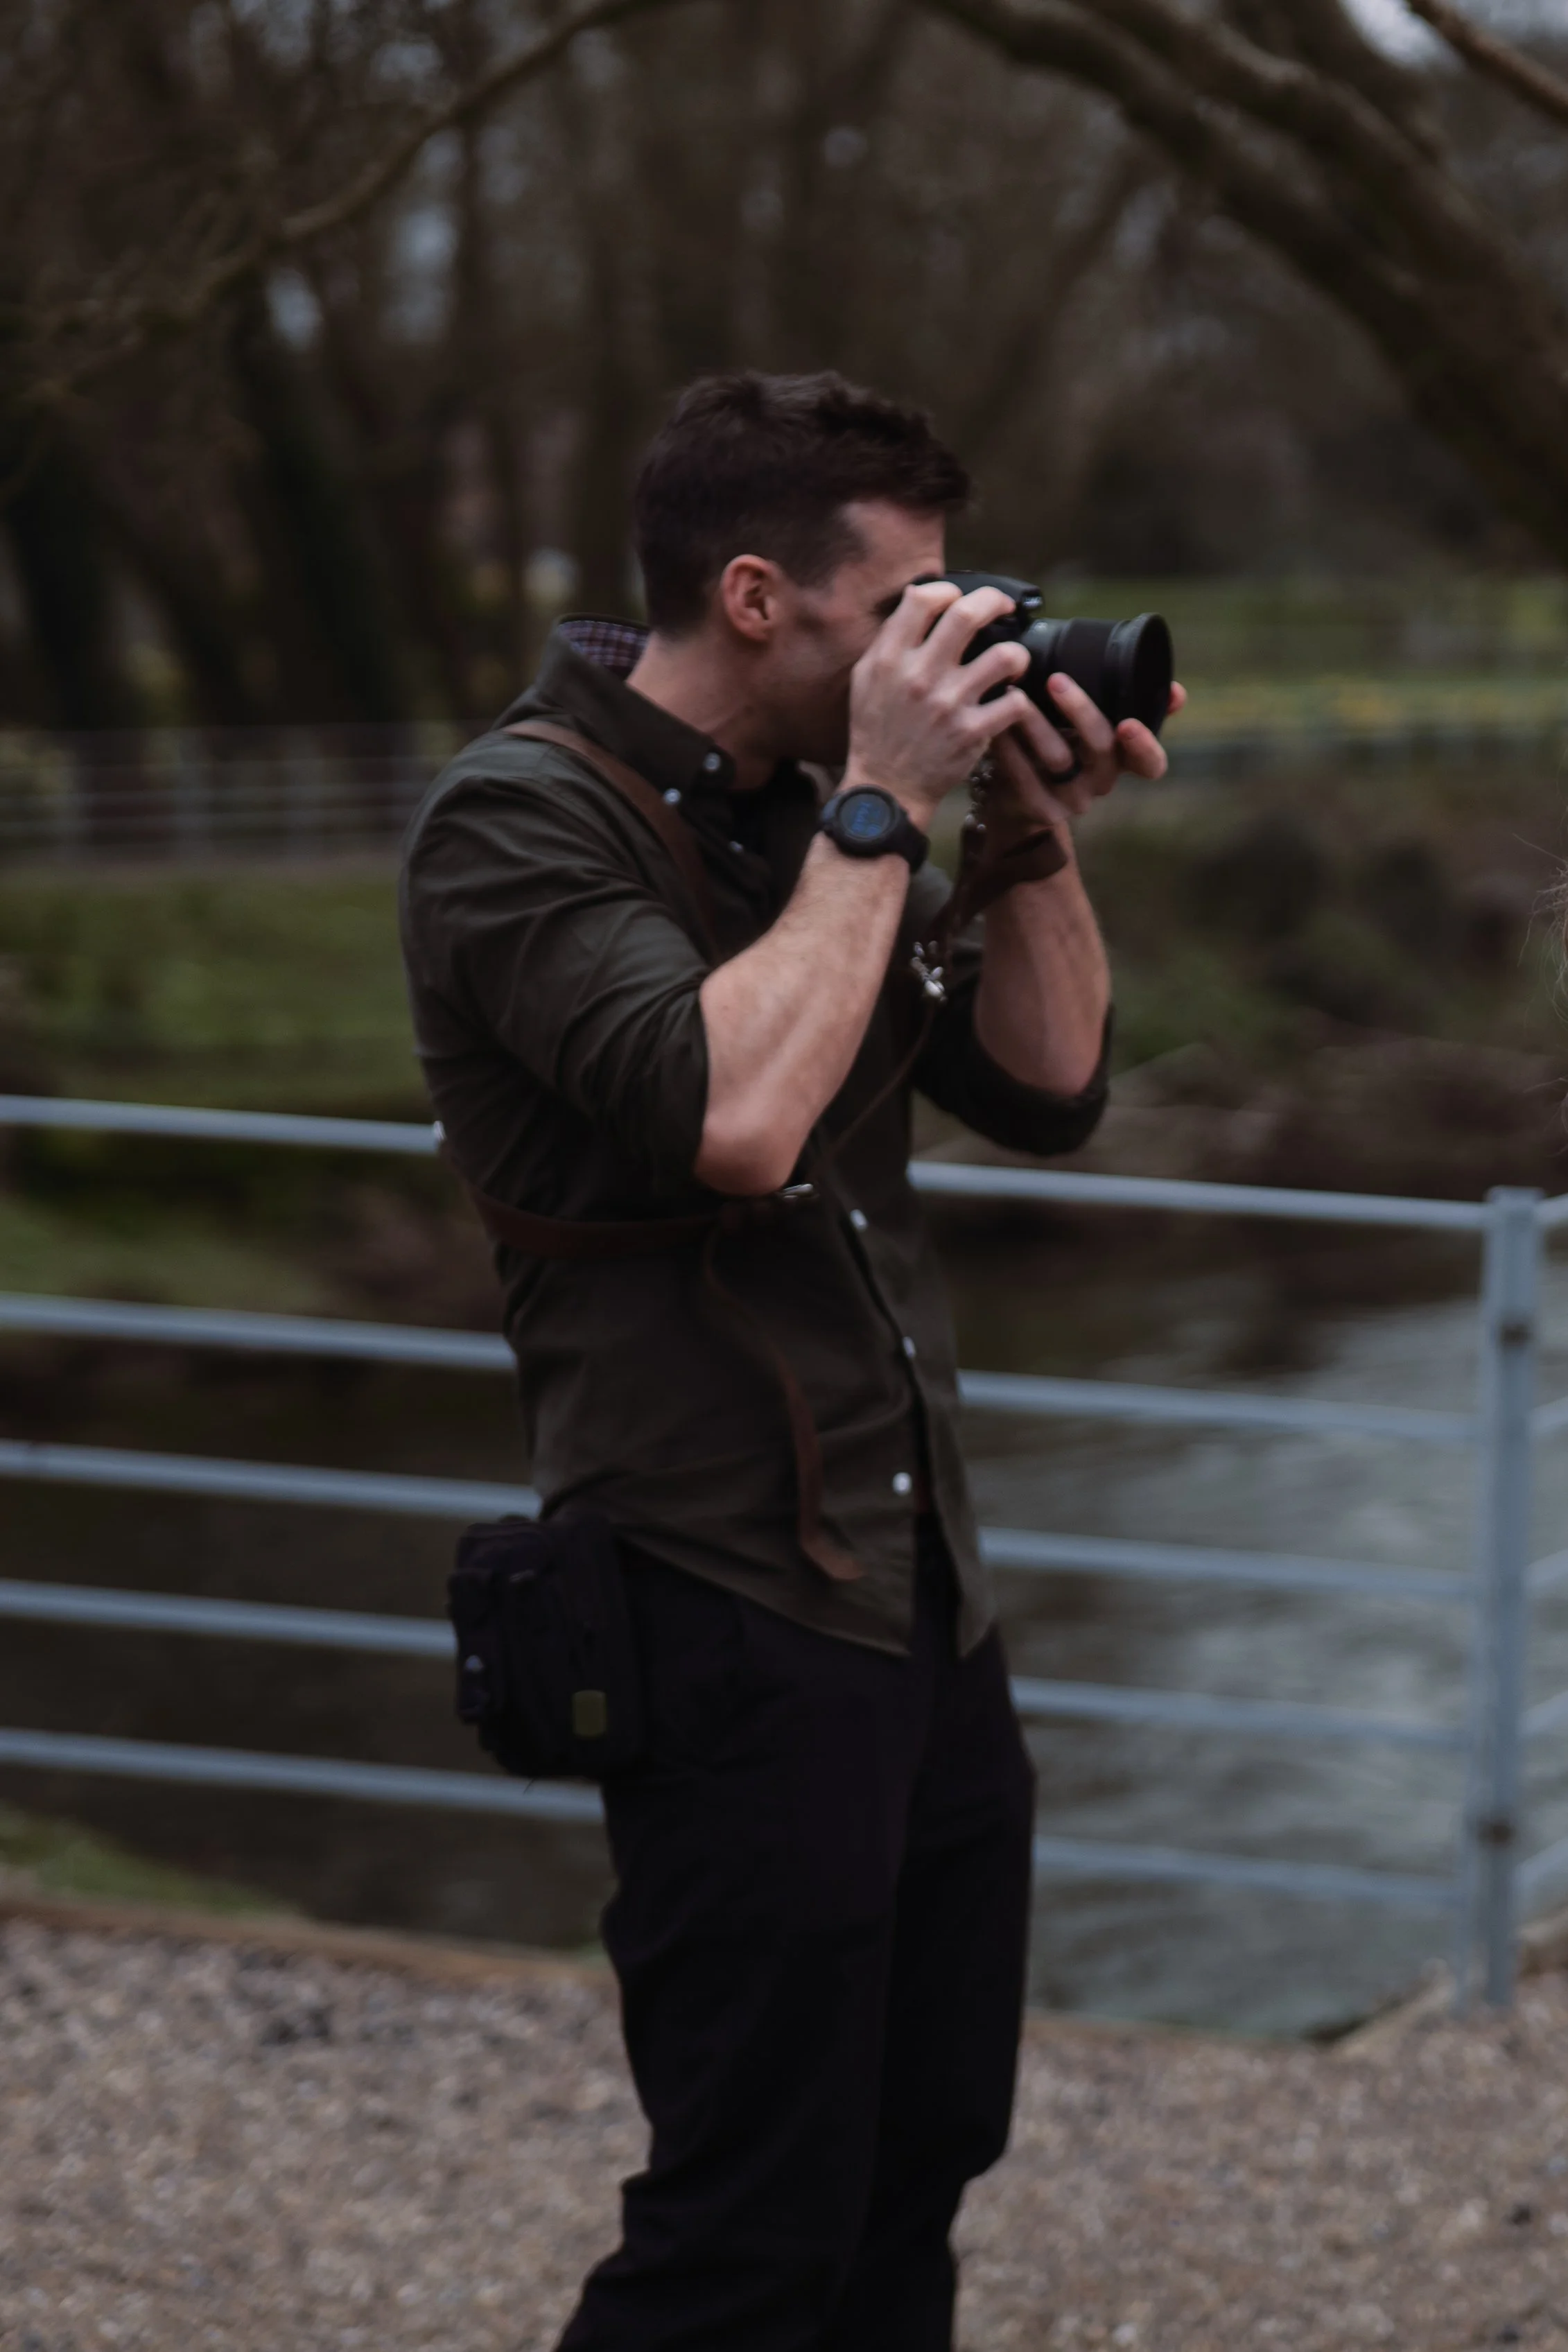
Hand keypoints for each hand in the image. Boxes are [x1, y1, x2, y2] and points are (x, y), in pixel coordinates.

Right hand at [843, 580, 1038, 826]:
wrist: (886, 788)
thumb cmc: (876, 731)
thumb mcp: (866, 679)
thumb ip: (890, 640)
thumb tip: (919, 599)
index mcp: (890, 658)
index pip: (923, 598)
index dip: (948, 591)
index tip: (958, 599)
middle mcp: (919, 676)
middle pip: (968, 614)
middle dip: (995, 602)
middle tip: (1004, 608)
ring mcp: (948, 705)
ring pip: (1005, 656)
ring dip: (1016, 654)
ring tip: (1012, 662)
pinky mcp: (972, 733)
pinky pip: (1014, 702)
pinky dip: (1017, 699)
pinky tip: (1008, 701)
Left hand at [991, 678, 1186, 836]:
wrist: (1019, 795)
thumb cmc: (1062, 741)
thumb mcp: (1096, 724)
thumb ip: (1128, 701)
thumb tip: (1177, 693)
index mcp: (1123, 760)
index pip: (1150, 764)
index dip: (1145, 746)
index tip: (1130, 723)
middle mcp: (1102, 782)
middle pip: (1101, 749)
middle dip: (1081, 711)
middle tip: (1056, 679)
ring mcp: (1072, 801)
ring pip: (1058, 760)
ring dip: (1036, 723)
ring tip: (1015, 693)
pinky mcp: (1040, 810)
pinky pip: (1024, 778)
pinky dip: (1010, 748)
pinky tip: (998, 725)